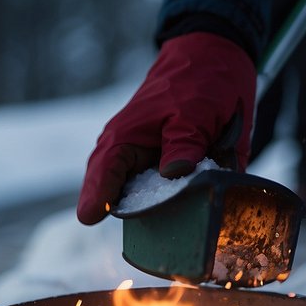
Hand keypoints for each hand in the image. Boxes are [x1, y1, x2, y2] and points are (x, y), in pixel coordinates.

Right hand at [76, 32, 255, 224]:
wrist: (214, 63)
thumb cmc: (198, 82)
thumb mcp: (195, 109)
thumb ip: (184, 141)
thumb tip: (175, 173)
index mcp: (124, 139)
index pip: (102, 171)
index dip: (97, 195)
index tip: (91, 216)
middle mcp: (126, 159)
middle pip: (113, 197)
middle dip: (128, 217)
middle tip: (142, 242)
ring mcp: (144, 170)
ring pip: (140, 204)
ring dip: (154, 218)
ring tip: (170, 237)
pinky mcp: (166, 178)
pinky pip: (163, 201)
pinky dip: (173, 211)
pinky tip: (188, 224)